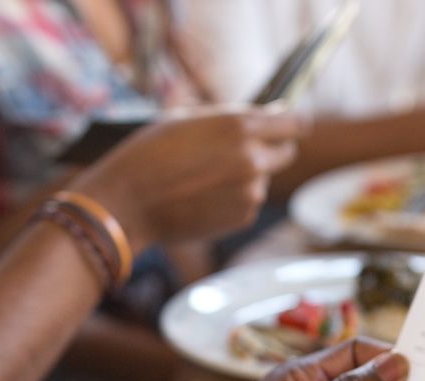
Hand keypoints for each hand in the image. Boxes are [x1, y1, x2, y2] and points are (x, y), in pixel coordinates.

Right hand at [71, 108, 304, 252]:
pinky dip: (233, 198)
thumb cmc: (150, 153)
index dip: (291, 124)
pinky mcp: (243, 217)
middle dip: (273, 149)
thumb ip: (232, 119)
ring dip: (246, 176)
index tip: (285, 125)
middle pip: (288, 152)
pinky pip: (249, 202)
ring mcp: (251, 192)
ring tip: (205, 177)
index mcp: (242, 126)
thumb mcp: (191, 119)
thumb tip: (264, 119)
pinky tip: (202, 196)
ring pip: (263, 179)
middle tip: (245, 150)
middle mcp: (254, 159)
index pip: (296, 123)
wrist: (128, 202)